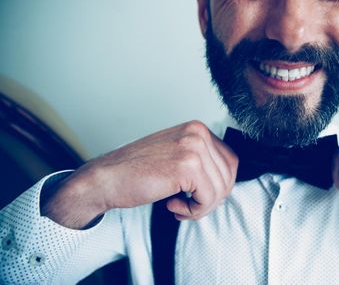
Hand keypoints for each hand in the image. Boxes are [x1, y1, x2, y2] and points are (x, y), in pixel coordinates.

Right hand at [43, 121, 237, 227]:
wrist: (105, 179)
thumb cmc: (136, 171)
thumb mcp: (175, 156)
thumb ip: (202, 161)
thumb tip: (227, 182)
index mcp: (197, 128)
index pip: (230, 161)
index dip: (218, 185)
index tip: (198, 195)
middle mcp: (198, 133)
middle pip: (229, 176)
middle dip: (211, 198)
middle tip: (187, 205)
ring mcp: (194, 147)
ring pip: (221, 189)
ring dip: (201, 206)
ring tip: (178, 205)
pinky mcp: (188, 166)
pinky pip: (208, 199)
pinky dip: (193, 211)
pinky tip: (172, 205)